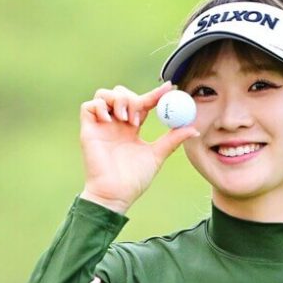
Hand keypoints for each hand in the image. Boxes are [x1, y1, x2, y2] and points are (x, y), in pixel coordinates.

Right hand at [78, 82, 198, 213]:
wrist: (116, 194)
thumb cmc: (135, 179)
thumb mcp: (157, 155)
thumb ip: (173, 140)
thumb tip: (194, 129)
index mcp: (132, 128)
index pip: (143, 103)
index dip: (155, 94)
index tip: (169, 87)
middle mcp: (116, 123)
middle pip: (122, 93)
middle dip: (134, 99)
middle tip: (140, 119)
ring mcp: (102, 125)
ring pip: (105, 94)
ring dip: (118, 101)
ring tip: (126, 121)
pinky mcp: (88, 130)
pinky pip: (88, 106)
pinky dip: (100, 107)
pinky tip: (110, 121)